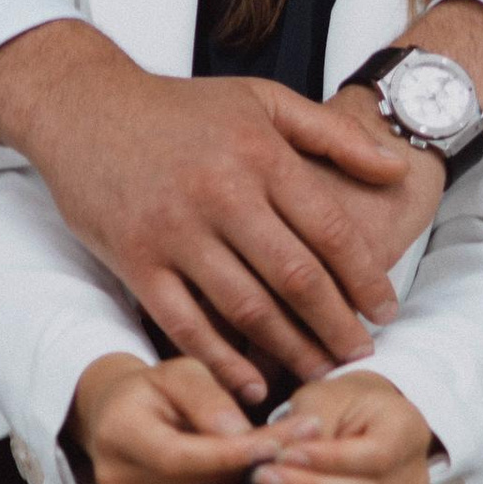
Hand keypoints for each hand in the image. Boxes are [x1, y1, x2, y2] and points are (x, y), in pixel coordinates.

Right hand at [0, 25, 423, 405]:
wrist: (87, 107)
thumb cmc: (182, 108)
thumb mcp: (262, 101)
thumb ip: (333, 135)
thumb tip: (395, 170)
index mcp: (260, 155)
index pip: (330, 230)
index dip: (365, 279)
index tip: (386, 311)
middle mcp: (221, 194)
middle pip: (296, 277)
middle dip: (337, 325)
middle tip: (361, 355)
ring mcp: (175, 231)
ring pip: (247, 307)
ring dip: (290, 349)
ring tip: (319, 372)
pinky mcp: (136, 260)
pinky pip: (186, 323)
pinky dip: (222, 360)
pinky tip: (252, 382)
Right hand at [70, 351, 277, 483]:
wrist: (119, 419)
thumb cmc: (157, 390)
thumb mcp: (181, 373)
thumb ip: (211, 400)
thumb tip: (243, 437)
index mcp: (119, 435)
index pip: (178, 459)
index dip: (231, 457)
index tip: (277, 444)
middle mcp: (117, 483)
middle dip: (252, 481)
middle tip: (296, 456)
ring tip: (280, 473)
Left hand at [254, 368, 441, 483]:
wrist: (366, 416)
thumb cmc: (347, 400)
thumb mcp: (328, 395)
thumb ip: (311, 424)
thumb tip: (283, 456)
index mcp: (408, 430)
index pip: (375, 456)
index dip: (330, 460)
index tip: (286, 454)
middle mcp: (412, 473)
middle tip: (262, 476)